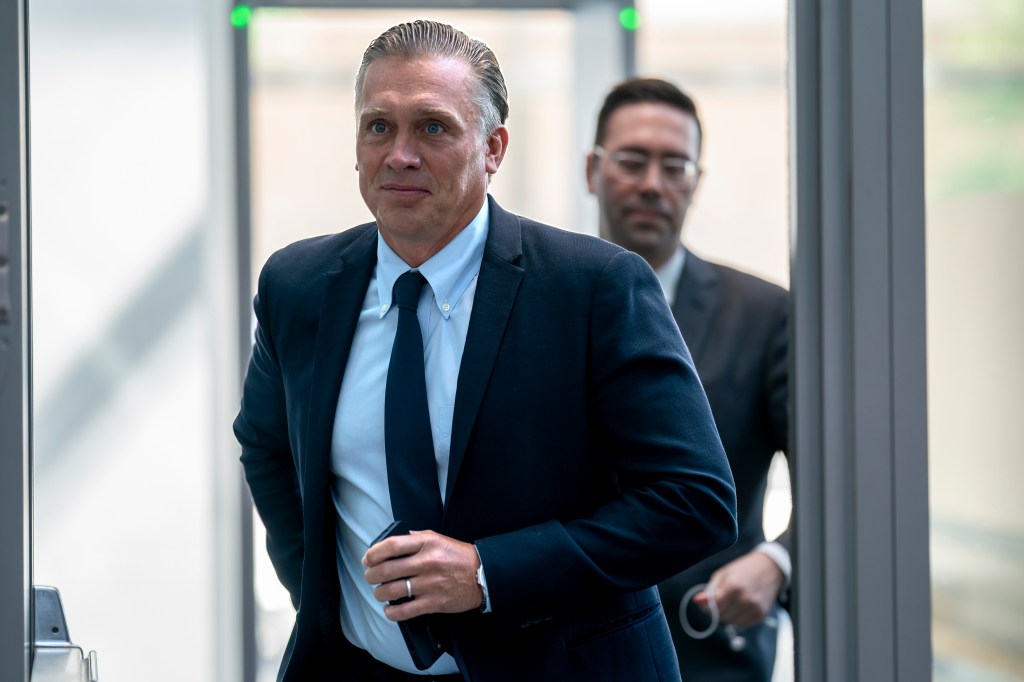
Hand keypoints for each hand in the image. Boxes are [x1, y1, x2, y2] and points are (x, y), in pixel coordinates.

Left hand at [362, 529, 482, 621]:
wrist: (481, 575)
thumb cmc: (457, 556)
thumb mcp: (437, 538)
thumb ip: (414, 538)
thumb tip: (389, 544)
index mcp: (427, 543)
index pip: (392, 545)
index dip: (374, 553)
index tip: (368, 559)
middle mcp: (427, 562)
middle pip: (387, 570)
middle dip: (372, 575)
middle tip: (370, 577)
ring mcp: (430, 583)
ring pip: (392, 591)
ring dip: (379, 593)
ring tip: (380, 592)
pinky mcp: (434, 603)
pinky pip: (405, 611)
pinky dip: (391, 612)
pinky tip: (389, 609)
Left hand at [692, 550, 783, 628]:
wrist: (770, 568)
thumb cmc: (743, 569)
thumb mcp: (723, 575)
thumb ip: (710, 590)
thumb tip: (696, 601)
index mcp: (733, 586)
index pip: (713, 607)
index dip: (707, 606)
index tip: (706, 602)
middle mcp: (745, 599)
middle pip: (721, 616)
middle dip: (717, 610)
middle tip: (721, 599)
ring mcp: (754, 608)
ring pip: (731, 622)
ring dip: (728, 615)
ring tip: (733, 601)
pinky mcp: (761, 615)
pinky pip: (742, 624)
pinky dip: (738, 618)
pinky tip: (741, 606)